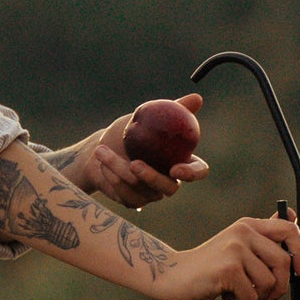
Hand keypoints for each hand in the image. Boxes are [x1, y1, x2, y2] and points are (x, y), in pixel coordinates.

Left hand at [84, 91, 208, 207]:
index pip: (198, 171)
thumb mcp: (149, 114)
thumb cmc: (129, 130)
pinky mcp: (134, 201)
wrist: (103, 148)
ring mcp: (152, 194)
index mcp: (181, 161)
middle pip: (170, 188)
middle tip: (135, 164)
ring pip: (141, 189)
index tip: (176, 169)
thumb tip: (197, 98)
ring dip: (119, 169)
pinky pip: (126, 195)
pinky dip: (112, 178)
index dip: (192, 174)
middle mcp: (169, 181)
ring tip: (102, 151)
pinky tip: (102, 163)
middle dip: (152, 177)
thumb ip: (174, 107)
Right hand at [158, 213, 299, 299]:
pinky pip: (251, 295)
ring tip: (238, 291)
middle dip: (279, 286)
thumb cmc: (207, 266)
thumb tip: (292, 216)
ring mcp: (235, 250)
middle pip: (283, 262)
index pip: (289, 229)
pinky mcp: (228, 269)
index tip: (299, 269)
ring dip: (256, 296)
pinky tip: (226, 294)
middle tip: (265, 295)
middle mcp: (243, 233)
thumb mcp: (237, 246)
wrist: (173, 275)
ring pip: (268, 282)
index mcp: (248, 226)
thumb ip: (263, 236)